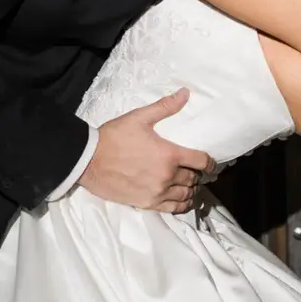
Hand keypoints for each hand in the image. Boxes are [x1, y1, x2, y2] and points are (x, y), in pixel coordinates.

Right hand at [78, 90, 213, 212]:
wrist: (88, 160)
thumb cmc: (114, 136)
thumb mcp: (139, 117)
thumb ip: (165, 107)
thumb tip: (185, 93)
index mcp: (169, 154)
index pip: (201, 161)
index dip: (211, 163)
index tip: (212, 163)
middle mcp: (167, 176)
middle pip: (194, 178)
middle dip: (197, 174)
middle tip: (194, 170)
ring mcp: (157, 192)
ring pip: (185, 195)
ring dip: (190, 189)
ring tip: (189, 184)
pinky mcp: (147, 203)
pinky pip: (173, 208)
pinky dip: (181, 204)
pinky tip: (182, 199)